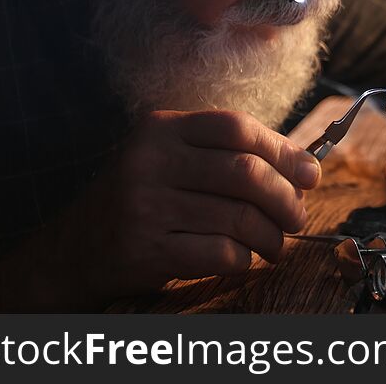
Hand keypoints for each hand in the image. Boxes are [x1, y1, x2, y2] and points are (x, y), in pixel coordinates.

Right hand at [61, 109, 320, 302]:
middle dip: (285, 199)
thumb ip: (231, 156)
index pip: (236, 127)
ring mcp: (144, 205)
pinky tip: (244, 259)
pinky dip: (244, 258)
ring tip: (276, 244)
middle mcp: (150, 160)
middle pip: (245, 172)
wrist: (75, 249)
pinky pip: (220, 253)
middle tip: (297, 217)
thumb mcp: (175, 161)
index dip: (283, 150)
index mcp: (162, 129)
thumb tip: (306, 166)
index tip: (310, 174)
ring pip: (239, 217)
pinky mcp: (145, 249)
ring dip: (271, 236)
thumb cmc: (145, 198)